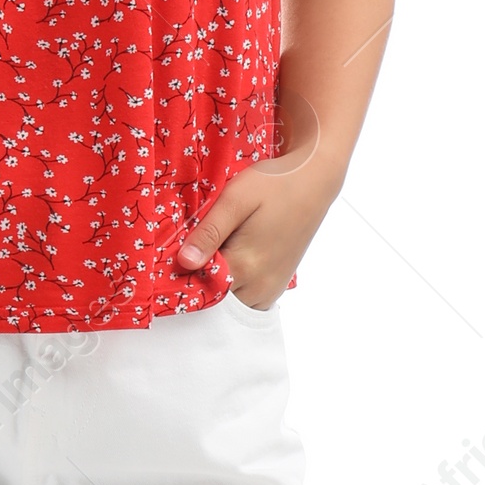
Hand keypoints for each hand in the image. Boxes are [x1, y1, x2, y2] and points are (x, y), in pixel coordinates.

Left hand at [178, 158, 328, 308]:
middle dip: (198, 281)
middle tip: (192, 252)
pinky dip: (234, 289)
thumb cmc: (274, 184)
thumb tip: (184, 262)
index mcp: (245, 265)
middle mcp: (259, 286)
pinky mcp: (277, 286)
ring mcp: (270, 289)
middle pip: (214, 298)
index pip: (198, 287)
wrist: (313, 182)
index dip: (180, 275)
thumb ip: (209, 232)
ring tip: (212, 255)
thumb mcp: (235, 199)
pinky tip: (229, 263)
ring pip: (230, 303)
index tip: (170, 259)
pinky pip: (247, 300)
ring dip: (217, 286)